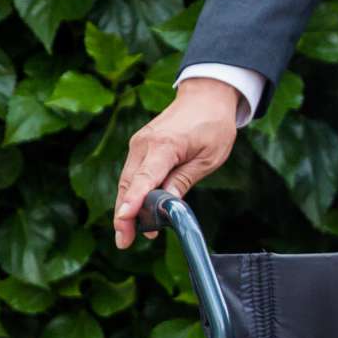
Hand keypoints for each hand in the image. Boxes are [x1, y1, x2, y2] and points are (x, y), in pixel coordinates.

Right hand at [113, 79, 243, 247]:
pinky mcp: (140, 146)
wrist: (206, 95)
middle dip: (124, 215)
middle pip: (128, 185)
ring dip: (127, 207)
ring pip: (126, 182)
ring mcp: (139, 144)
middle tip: (125, 242)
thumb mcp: (209, 158)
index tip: (124, 220)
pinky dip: (133, 193)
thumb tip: (167, 206)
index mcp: (165, 145)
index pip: (144, 179)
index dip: (134, 202)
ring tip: (131, 233)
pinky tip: (139, 212)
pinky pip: (132, 174)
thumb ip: (184, 181)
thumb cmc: (213, 124)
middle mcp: (145, 144)